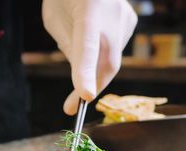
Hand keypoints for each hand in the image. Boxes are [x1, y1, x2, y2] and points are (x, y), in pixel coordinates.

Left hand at [42, 0, 137, 114]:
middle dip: (90, 87)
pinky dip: (101, 56)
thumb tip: (83, 72)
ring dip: (94, 70)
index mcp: (88, 8)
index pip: (88, 46)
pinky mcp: (131, 22)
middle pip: (106, 62)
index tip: (85, 96)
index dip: (86, 72)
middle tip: (71, 106)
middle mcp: (113, 13)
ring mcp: (126, 17)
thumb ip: (69, 46)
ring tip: (79, 50)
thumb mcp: (54, 18)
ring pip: (111, 59)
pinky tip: (94, 39)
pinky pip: (114, 50)